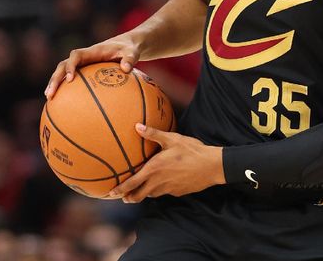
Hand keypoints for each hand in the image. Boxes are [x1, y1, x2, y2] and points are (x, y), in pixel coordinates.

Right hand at [45, 33, 139, 97]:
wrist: (127, 46)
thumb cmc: (129, 49)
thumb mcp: (132, 52)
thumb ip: (130, 59)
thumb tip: (126, 69)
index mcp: (93, 51)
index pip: (76, 56)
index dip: (71, 66)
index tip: (70, 79)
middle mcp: (84, 57)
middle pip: (63, 65)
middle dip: (55, 78)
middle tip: (50, 93)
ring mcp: (83, 64)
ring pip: (63, 72)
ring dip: (55, 83)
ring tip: (49, 99)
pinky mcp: (84, 71)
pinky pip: (72, 79)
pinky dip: (66, 89)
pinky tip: (63, 104)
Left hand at [109, 124, 225, 202]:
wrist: (211, 166)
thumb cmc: (191, 150)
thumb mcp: (172, 139)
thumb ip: (153, 133)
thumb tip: (136, 126)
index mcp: (154, 169)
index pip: (132, 183)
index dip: (120, 190)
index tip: (110, 193)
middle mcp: (158, 182)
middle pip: (138, 195)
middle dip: (129, 197)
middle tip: (122, 197)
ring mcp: (168, 189)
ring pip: (151, 195)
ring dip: (144, 193)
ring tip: (140, 190)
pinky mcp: (177, 192)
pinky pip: (164, 192)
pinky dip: (159, 190)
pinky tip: (163, 183)